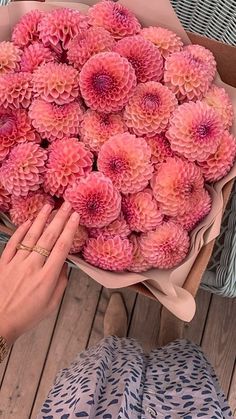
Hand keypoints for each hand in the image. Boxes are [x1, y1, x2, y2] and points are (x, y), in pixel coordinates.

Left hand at [0, 202, 79, 344]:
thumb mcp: (51, 305)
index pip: (62, 247)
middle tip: (66, 204)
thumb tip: (64, 264)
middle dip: (59, 219)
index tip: (75, 216)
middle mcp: (33, 266)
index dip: (70, 229)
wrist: (0, 323)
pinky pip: (13, 243)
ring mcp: (17, 263)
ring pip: (31, 236)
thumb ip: (60, 283)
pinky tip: (28, 222)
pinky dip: (20, 231)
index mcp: (47, 277)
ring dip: (40, 220)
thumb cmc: (27, 316)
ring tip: (48, 206)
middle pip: (49, 237)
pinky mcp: (4, 264)